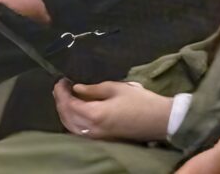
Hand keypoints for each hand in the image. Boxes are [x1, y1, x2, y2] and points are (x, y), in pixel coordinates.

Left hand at [53, 79, 172, 141]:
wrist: (160, 120)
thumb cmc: (139, 101)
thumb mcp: (115, 88)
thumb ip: (93, 89)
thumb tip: (76, 88)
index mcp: (95, 115)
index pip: (68, 104)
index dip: (61, 91)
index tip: (61, 79)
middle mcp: (92, 130)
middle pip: (66, 117)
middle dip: (60, 101)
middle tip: (60, 86)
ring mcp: (98, 138)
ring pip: (71, 127)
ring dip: (65, 112)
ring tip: (65, 96)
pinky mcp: (104, 140)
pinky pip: (80, 132)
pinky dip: (73, 121)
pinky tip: (75, 111)